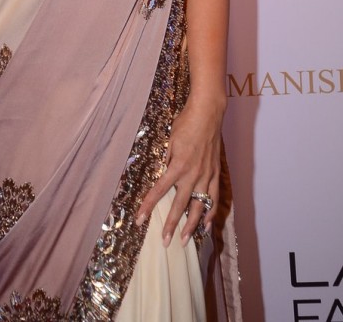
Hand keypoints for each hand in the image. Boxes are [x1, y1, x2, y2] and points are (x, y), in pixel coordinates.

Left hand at [135, 96, 223, 246]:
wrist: (207, 114)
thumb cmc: (184, 123)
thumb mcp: (168, 139)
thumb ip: (163, 159)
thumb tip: (157, 175)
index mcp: (178, 165)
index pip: (159, 191)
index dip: (148, 206)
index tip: (139, 220)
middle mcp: (193, 174)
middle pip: (180, 205)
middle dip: (171, 225)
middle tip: (165, 242)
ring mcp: (207, 176)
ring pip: (200, 207)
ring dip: (192, 225)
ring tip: (184, 240)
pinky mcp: (216, 174)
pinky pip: (214, 198)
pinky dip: (210, 213)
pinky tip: (206, 225)